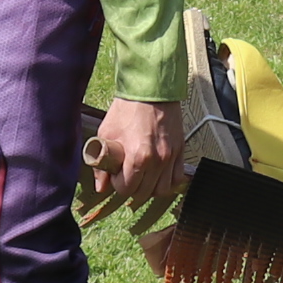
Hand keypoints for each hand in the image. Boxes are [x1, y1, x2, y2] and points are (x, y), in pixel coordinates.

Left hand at [90, 96, 181, 211]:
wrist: (151, 90)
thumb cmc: (127, 109)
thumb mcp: (106, 134)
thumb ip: (102, 165)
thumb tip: (101, 186)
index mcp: (137, 157)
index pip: (127, 189)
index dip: (118, 184)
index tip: (116, 175)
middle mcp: (157, 161)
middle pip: (144, 193)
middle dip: (133, 188)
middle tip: (127, 176)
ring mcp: (171, 156)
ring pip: (163, 190)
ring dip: (151, 188)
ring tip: (143, 177)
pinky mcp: (180, 151)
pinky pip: (177, 178)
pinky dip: (168, 181)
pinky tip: (158, 174)